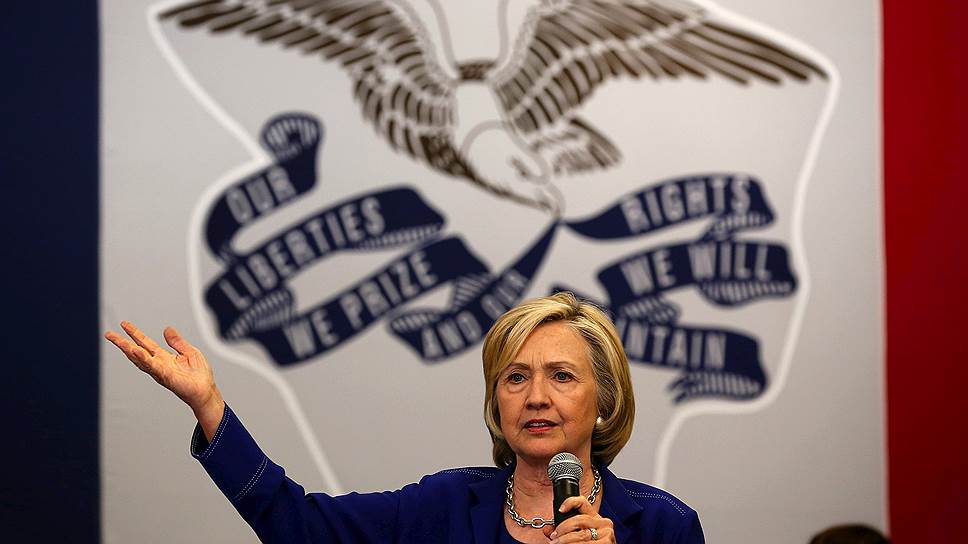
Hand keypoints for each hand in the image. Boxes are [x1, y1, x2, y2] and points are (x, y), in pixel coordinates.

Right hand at [105, 321, 223, 438]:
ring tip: (117, 340)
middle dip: (122, 343)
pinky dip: (143, 358)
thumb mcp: (189, 351)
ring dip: (128, 349)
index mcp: (163, 357)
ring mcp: (159, 370)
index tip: (124, 324)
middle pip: (136, 351)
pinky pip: (152, 366)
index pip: (146, 343)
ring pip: (140, 359)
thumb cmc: (199, 374)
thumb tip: (167, 329)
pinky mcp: (165, 376)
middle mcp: (158, 364)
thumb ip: (177, 341)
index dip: (135, 333)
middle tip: (108, 334)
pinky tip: (135, 350)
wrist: (205, 390)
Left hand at [542, 496, 614, 543]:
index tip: (560, 510)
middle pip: (579, 520)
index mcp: (595, 518)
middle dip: (562, 529)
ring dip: (565, 540)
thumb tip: (547, 530)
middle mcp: (603, 523)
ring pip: (581, 535)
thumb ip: (563, 530)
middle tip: (554, 537)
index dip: (570, 502)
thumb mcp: (579, 535)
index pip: (583, 502)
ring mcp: (607, 534)